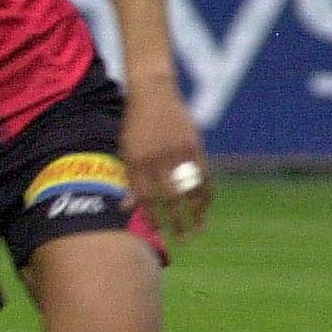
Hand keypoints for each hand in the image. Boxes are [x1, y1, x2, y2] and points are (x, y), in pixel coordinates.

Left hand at [119, 81, 212, 241]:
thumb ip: (129, 179)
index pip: (145, 197)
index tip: (158, 233)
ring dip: (196, 214)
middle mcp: (156, 158)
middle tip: (182, 239)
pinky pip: (203, 175)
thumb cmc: (136, 124)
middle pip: (170, 199)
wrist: (153, 92)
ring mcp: (177, 152)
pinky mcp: (194, 146)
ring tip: (198, 230)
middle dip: (177, 222)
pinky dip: (205, 193)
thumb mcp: (125, 149)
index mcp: (136, 160)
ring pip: (190, 190)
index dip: (152, 217)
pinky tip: (205, 207)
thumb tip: (125, 209)